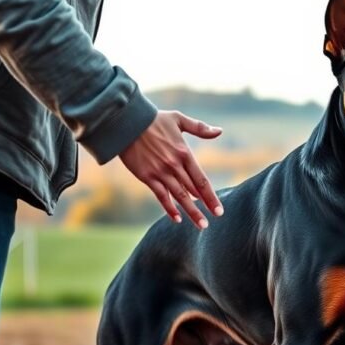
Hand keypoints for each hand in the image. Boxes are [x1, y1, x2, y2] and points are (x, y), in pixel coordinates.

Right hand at [119, 110, 223, 229]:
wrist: (126, 122)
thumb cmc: (153, 120)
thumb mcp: (179, 119)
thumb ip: (200, 128)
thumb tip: (219, 131)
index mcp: (184, 153)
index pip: (201, 180)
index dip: (211, 196)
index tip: (219, 210)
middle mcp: (174, 166)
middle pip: (193, 191)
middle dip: (204, 207)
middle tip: (213, 221)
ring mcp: (160, 172)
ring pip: (179, 197)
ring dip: (190, 212)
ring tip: (201, 225)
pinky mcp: (146, 176)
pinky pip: (160, 196)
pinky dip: (169, 208)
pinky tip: (176, 218)